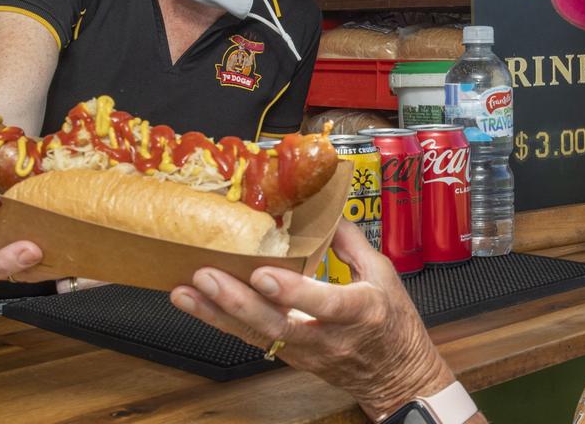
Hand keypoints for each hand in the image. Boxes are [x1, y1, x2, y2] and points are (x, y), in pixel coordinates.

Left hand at [171, 220, 455, 418]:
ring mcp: (308, 351)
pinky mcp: (292, 357)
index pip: (326, 303)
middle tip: (206, 276)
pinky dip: (221, 322)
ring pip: (258, 335)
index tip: (262, 274)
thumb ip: (352, 241)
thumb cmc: (393, 324)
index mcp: (361, 311)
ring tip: (186, 290)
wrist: (397, 376)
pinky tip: (197, 304)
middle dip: (238, 302)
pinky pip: (253, 339)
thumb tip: (325, 209)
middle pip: (279, 324)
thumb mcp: (385, 275)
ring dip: (218, 314)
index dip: (293, 291)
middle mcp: (330, 336)